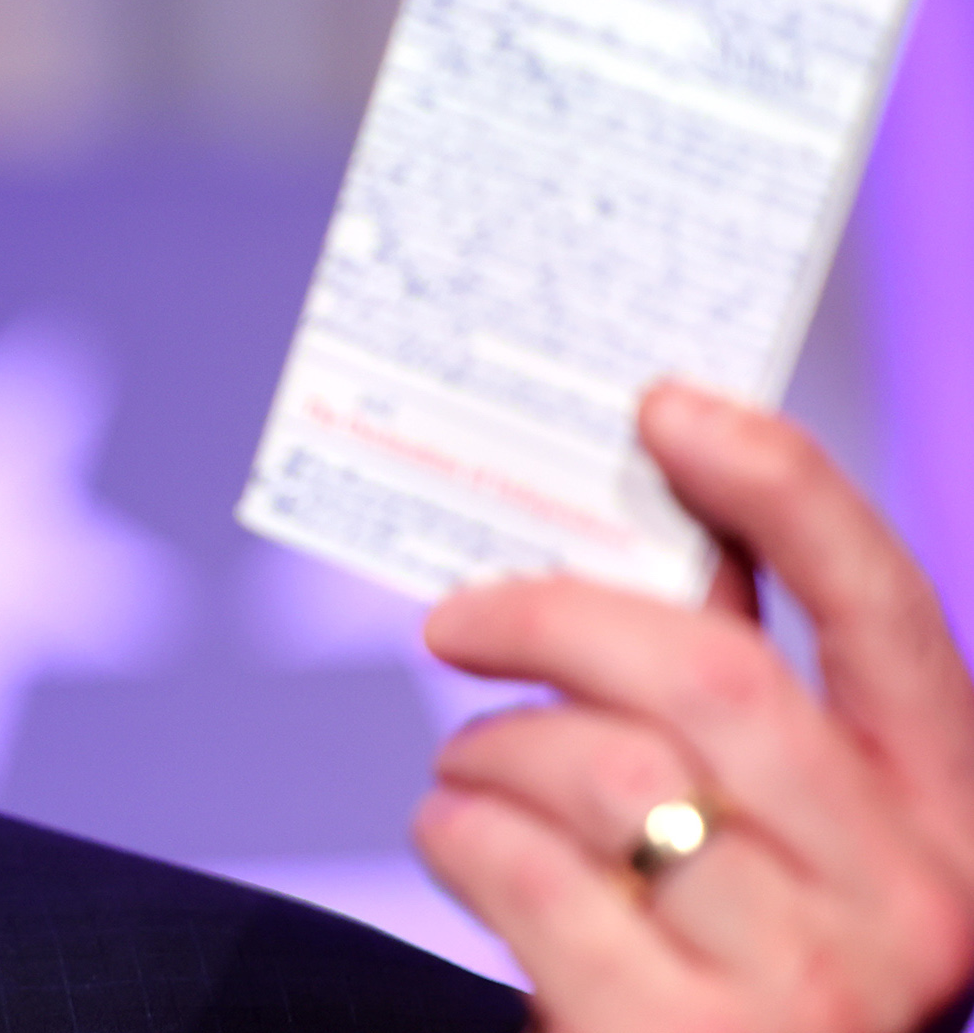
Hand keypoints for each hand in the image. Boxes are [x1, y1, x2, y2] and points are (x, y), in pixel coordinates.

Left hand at [414, 381, 973, 1030]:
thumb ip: (739, 698)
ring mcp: (804, 978)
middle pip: (710, 674)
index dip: (784, 488)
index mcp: (948, 814)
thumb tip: (647, 515)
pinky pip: (525, 868)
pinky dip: (457, 832)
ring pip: (605, 768)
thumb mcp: (782, 834)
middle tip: (458, 621)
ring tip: (465, 771)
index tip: (668, 406)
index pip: (886, 608)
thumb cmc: (721, 963)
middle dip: (552, 618)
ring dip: (490, 748)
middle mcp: (907, 895)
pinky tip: (456, 838)